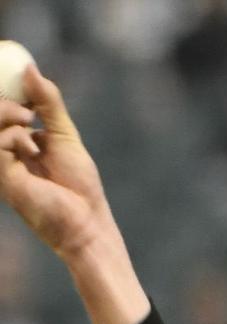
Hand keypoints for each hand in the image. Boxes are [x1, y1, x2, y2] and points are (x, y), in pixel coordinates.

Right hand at [0, 62, 114, 258]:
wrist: (87, 222)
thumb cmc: (80, 185)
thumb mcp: (64, 135)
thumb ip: (48, 103)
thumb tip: (30, 68)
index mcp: (17, 142)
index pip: (2, 109)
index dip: (5, 90)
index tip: (17, 76)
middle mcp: (5, 152)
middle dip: (4, 101)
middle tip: (26, 105)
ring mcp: (2, 165)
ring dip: (5, 113)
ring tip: (28, 119)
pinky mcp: (3, 177)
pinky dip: (10, 135)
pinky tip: (29, 145)